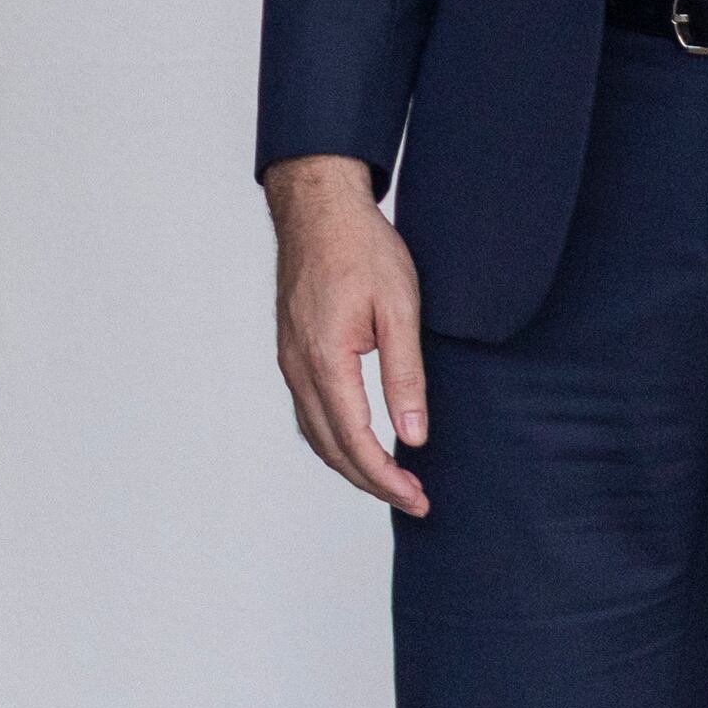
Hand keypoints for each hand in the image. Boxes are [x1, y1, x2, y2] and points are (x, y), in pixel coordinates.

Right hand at [268, 155, 430, 516]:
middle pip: (331, 449)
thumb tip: (414, 436)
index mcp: (325, 360)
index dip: (386, 479)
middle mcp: (298, 367)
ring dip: (352, 465)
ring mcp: (290, 360)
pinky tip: (360, 442)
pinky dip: (335, 440)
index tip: (418, 497)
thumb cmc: (362, 248)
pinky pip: (309, 412)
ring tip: (392, 481)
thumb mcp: (400, 307)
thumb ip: (405, 375)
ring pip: (315, 434)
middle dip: (372, 483)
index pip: (355, 441)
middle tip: (415, 500)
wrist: (318, 207)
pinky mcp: (292, 351)